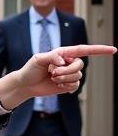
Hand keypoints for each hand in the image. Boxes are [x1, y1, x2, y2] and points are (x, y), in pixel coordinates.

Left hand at [0, 43, 116, 109]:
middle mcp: (69, 62)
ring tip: (52, 77)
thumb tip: (63, 60)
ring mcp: (69, 74)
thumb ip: (51, 56)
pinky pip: (75, 85)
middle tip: (52, 72)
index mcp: (64, 53)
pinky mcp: (68, 84)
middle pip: (80, 65)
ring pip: (78, 76)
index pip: (85, 50)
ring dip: (64, 78)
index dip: (100, 50)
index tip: (114, 50)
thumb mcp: (38, 59)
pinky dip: (66, 86)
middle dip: (66, 70)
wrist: (26, 85)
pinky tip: (57, 85)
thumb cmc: (30, 69)